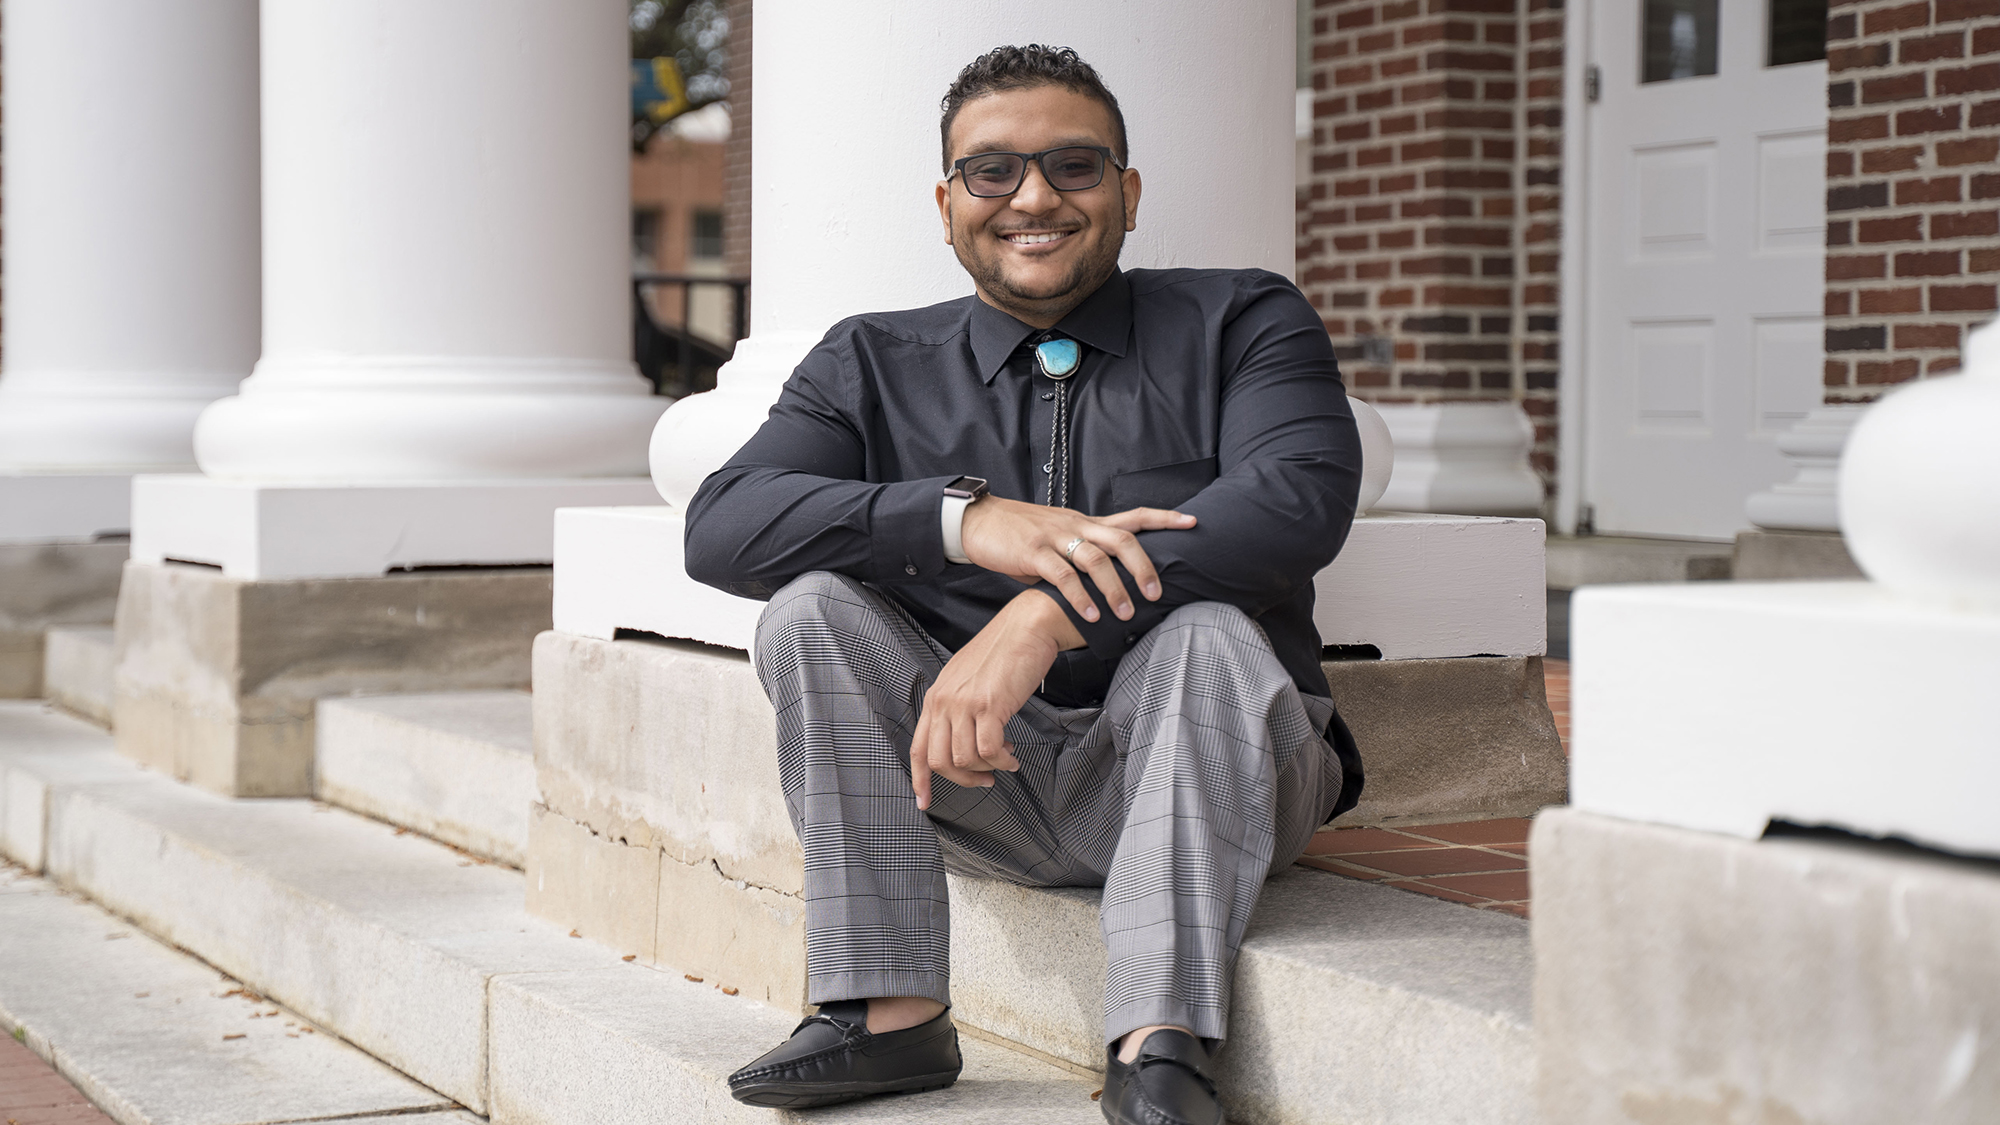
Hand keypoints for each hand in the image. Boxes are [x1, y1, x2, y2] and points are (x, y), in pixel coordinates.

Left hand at [909, 591, 1082, 809]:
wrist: (1026, 628)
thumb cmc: (1002, 653)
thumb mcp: (967, 680)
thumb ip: (957, 708)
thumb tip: (963, 743)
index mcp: (935, 697)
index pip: (918, 748)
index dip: (920, 779)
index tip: (924, 802)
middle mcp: (944, 702)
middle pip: (939, 761)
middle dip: (963, 780)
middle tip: (984, 780)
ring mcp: (964, 704)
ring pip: (963, 760)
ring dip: (987, 769)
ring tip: (1005, 760)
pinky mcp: (989, 706)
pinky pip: (989, 751)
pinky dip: (1002, 761)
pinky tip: (1012, 756)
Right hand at [959, 497, 1195, 622]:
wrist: (980, 520)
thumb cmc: (1021, 535)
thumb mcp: (1058, 540)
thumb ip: (1081, 558)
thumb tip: (1106, 584)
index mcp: (1086, 523)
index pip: (1133, 516)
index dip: (1164, 518)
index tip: (1192, 522)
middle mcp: (1076, 526)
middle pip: (1121, 539)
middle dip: (1143, 566)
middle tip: (1156, 594)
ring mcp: (1055, 537)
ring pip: (1095, 558)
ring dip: (1114, 588)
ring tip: (1125, 614)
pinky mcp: (1033, 552)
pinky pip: (1062, 575)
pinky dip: (1079, 597)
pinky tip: (1089, 615)